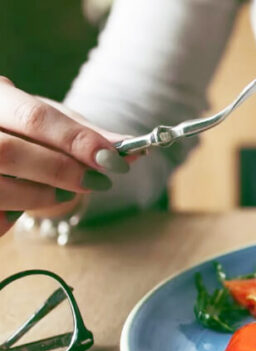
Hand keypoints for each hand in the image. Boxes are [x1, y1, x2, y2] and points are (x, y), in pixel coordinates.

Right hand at [0, 76, 130, 236]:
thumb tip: (130, 148)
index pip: (35, 117)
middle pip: (10, 152)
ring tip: (64, 194)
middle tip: (98, 182)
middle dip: (61, 171)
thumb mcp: (46, 117)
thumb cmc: (18, 126)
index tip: (114, 160)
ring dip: (41, 196)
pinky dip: (13, 215)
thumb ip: (85, 132)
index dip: (77, 141)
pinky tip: (22, 203)